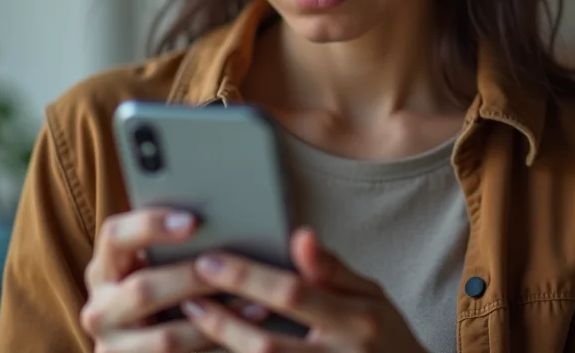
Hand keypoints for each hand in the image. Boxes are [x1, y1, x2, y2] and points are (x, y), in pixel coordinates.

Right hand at [79, 208, 268, 351]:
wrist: (139, 346)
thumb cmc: (161, 286)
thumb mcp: (154, 263)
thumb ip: (172, 243)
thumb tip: (223, 212)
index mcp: (105, 266)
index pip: (115, 235)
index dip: (152, 225)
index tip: (194, 221)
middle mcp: (100, 307)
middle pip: (142, 289)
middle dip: (190, 278)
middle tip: (228, 268)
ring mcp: (112, 346)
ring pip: (165, 336)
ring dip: (214, 318)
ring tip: (254, 300)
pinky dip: (212, 342)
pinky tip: (242, 331)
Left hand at [182, 226, 427, 351]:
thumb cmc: (386, 336)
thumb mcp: (371, 295)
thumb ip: (332, 268)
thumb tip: (300, 234)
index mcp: (358, 321)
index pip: (293, 294)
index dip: (248, 277)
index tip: (211, 260)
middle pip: (267, 344)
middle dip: (222, 319)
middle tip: (189, 292)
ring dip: (222, 348)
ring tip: (193, 320)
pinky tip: (213, 349)